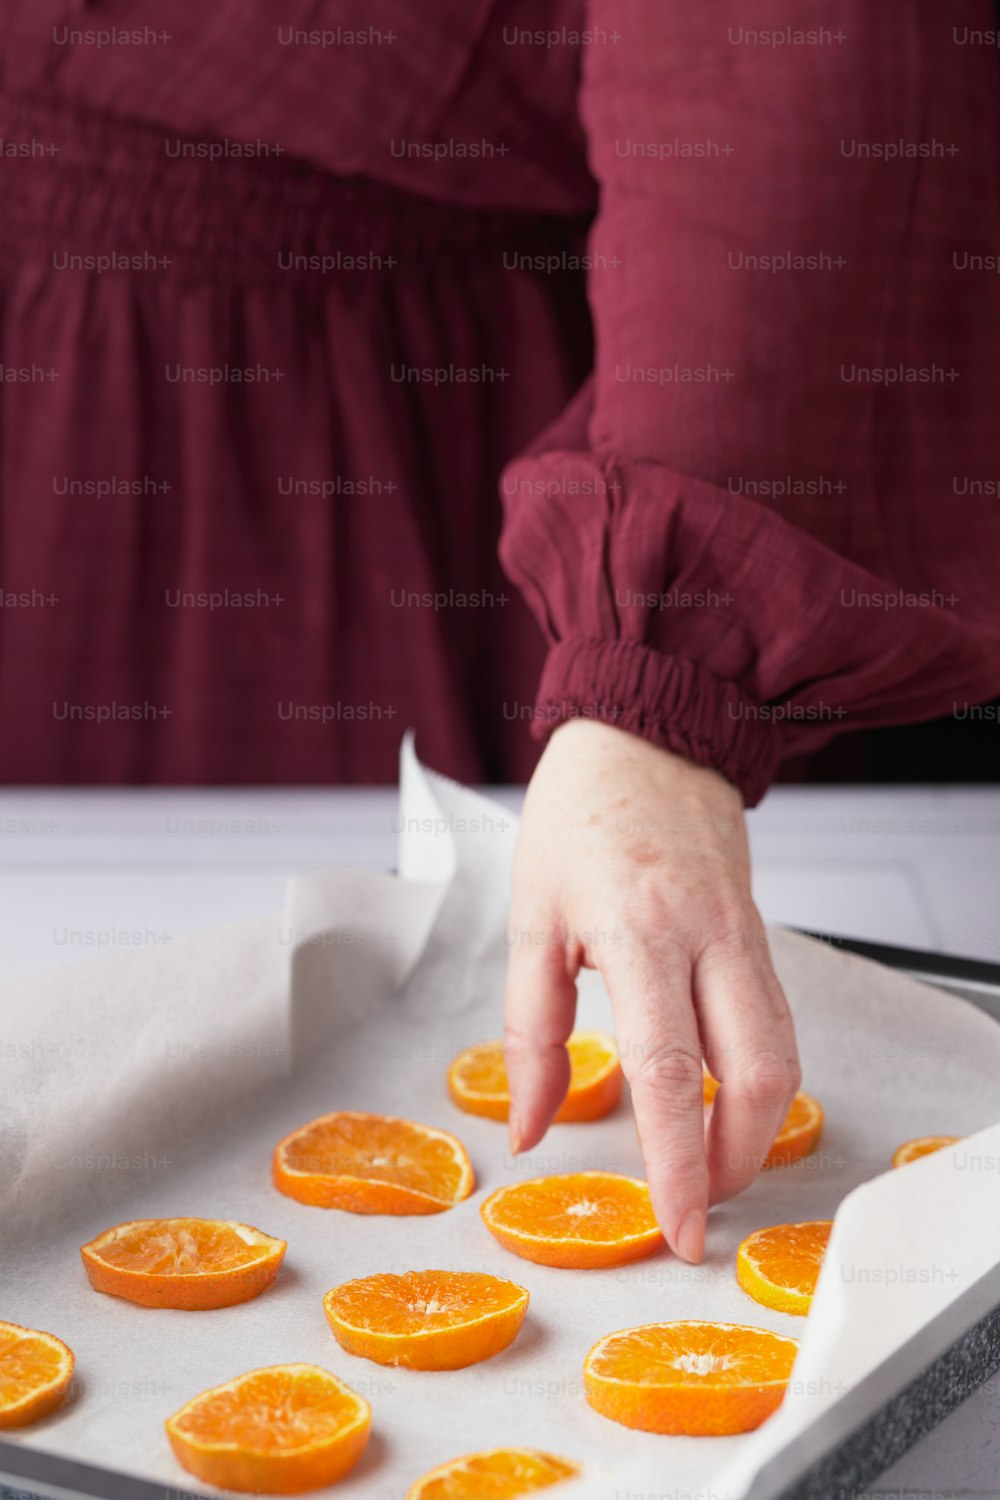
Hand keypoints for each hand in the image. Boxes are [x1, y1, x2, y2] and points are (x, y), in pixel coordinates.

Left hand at [503, 718, 799, 1263]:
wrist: (647, 736)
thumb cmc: (576, 817)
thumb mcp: (529, 917)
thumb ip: (528, 1029)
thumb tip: (529, 1125)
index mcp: (638, 932)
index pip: (669, 1071)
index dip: (676, 1162)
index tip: (677, 1228)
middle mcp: (709, 938)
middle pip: (756, 1076)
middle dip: (735, 1161)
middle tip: (695, 1207)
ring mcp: (745, 935)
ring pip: (782, 1055)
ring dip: (754, 1127)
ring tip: (706, 1165)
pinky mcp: (760, 935)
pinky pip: (775, 1021)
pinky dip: (757, 1077)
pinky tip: (719, 1098)